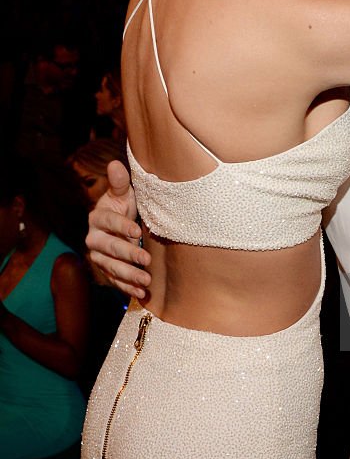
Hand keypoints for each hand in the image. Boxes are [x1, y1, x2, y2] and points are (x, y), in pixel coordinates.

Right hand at [86, 160, 151, 298]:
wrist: (119, 224)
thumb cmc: (123, 206)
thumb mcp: (123, 193)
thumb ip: (120, 182)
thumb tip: (115, 164)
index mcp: (98, 217)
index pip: (109, 222)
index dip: (122, 226)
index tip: (137, 232)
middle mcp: (94, 238)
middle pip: (109, 248)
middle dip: (128, 254)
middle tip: (146, 260)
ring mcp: (99, 256)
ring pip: (111, 267)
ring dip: (129, 276)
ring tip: (147, 281)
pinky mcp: (105, 270)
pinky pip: (114, 281)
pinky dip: (127, 288)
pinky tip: (141, 294)